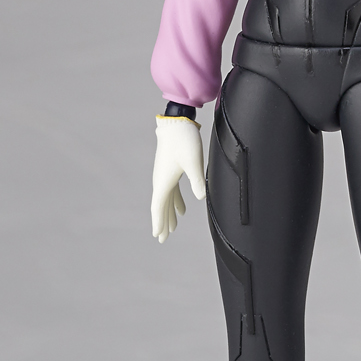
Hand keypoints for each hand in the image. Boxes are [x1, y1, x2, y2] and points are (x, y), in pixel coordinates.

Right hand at [151, 115, 205, 242]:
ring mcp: (164, 175)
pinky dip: (175, 202)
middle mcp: (161, 180)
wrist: (176, 122)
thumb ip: (197, 180)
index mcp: (164, 181)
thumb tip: (201, 197)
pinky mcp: (170, 169)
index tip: (158, 236)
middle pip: (160, 206)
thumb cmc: (184, 140)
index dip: (159, 223)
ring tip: (173, 228)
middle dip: (163, 223)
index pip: (158, 207)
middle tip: (163, 238)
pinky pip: (171, 191)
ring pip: (166, 199)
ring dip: (169, 213)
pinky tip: (182, 209)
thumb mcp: (194, 161)